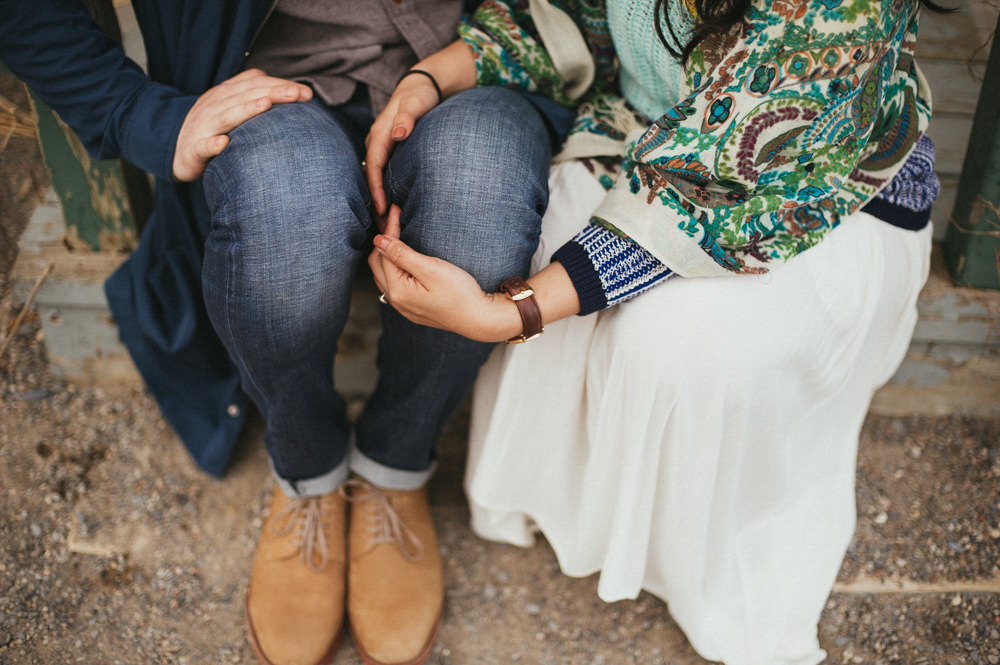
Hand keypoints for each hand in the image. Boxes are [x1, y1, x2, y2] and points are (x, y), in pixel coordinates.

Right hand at [172, 68, 312, 181]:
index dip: (279, 85)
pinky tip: (224, 143)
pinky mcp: (193, 149)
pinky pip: (202, 146)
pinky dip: (212, 144)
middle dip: (272, 92)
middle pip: (245, 96)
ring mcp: (203, 126)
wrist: (174, 149)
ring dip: (245, 110)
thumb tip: (292, 90)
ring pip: (225, 116)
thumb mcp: (231, 106)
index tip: (306, 93)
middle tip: (297, 93)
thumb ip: (256, 95)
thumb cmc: (213, 128)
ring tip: (266, 105)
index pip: (255, 83)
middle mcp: (215, 106)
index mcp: (226, 95)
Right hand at [364, 74, 440, 216]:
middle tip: (383, 224)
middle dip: (374, 199)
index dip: (375, 188)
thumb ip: (408, 117)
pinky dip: (384, 188)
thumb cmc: (420, 95)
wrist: (421, 86)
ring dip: (378, 196)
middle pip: (370, 174)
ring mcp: (380, 145)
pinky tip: (392, 204)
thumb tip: (399, 133)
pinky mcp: (387, 149)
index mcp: (380, 133)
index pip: (374, 164)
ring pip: (375, 175)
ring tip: (386, 220)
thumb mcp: (416, 103)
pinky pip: (381, 171)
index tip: (381, 209)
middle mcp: (376, 140)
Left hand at [368, 206, 521, 341]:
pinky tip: (403, 260)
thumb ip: (402, 254)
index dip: (390, 229)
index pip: (384, 252)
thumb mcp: (431, 268)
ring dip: (386, 255)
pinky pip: (393, 285)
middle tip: (395, 219)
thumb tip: (378, 240)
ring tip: (397, 236)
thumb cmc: (460, 292)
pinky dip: (393, 269)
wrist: (479, 318)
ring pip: (383, 275)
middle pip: (377, 264)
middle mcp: (396, 300)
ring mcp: (403, 307)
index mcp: (397, 290)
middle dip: (384, 241)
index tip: (396, 209)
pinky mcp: (412, 309)